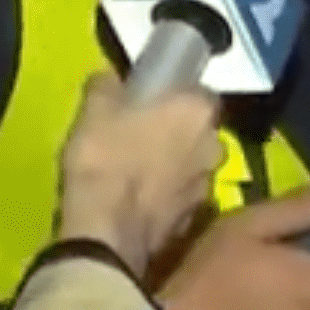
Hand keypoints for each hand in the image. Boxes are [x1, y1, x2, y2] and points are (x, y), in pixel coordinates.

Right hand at [56, 71, 221, 278]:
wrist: (107, 230)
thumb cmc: (105, 158)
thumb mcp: (94, 110)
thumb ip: (107, 86)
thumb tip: (110, 78)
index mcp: (198, 109)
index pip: (197, 92)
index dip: (173, 96)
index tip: (150, 103)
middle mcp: (214, 143)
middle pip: (198, 129)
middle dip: (176, 131)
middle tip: (141, 135)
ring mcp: (208, 182)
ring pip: (193, 163)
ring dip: (174, 164)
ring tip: (139, 170)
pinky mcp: (195, 216)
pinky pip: (182, 195)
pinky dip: (167, 194)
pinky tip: (140, 199)